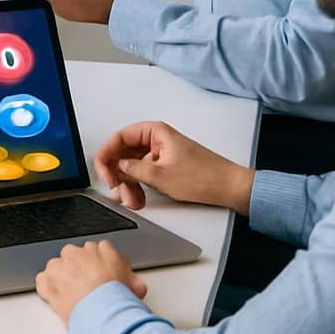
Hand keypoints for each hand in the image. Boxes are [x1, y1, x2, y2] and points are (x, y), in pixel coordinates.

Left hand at [36, 241, 146, 322]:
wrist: (102, 312)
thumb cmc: (118, 299)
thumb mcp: (137, 286)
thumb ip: (131, 278)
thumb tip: (133, 283)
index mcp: (100, 250)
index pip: (96, 250)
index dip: (98, 266)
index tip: (99, 277)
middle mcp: (78, 253)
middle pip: (74, 256)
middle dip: (79, 270)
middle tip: (87, 288)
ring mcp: (59, 265)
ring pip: (57, 267)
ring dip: (62, 279)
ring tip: (73, 296)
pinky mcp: (47, 280)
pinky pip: (43, 281)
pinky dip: (48, 289)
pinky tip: (58, 298)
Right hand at [95, 120, 254, 214]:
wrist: (230, 188)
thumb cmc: (205, 177)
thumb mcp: (161, 176)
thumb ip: (133, 169)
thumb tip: (117, 166)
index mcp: (155, 132)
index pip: (119, 138)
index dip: (107, 155)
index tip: (103, 171)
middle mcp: (156, 140)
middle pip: (124, 153)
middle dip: (118, 174)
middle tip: (116, 189)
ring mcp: (161, 154)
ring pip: (133, 166)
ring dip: (129, 184)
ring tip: (132, 201)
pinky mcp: (166, 166)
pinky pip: (144, 174)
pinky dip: (139, 186)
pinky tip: (138, 199)